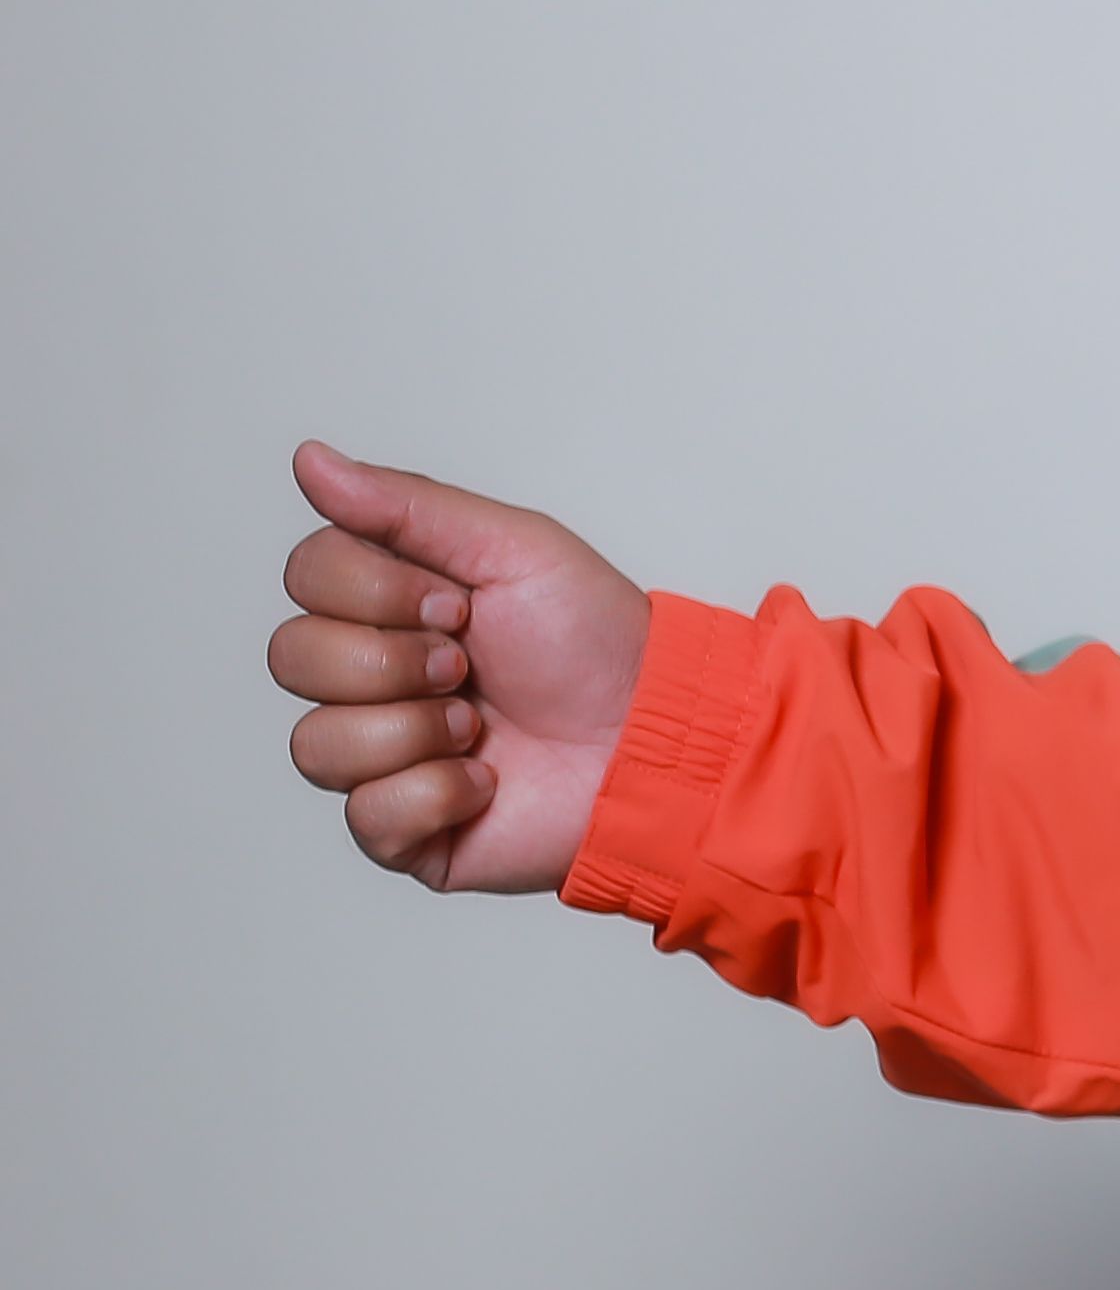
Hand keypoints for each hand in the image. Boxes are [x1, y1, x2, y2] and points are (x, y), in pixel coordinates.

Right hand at [271, 442, 651, 893]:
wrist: (657, 737)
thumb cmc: (599, 644)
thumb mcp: (512, 549)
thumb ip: (405, 506)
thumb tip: (311, 460)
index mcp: (387, 605)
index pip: (305, 577)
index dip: (375, 591)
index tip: (458, 603)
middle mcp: (370, 678)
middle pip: (292, 658)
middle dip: (395, 661)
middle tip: (468, 665)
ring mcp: (379, 756)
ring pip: (315, 744)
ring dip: (418, 729)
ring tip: (484, 726)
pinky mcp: (402, 829)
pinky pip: (366, 814)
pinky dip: (439, 794)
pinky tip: (488, 780)